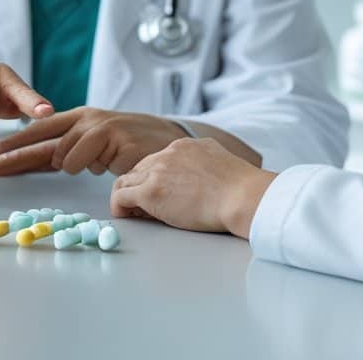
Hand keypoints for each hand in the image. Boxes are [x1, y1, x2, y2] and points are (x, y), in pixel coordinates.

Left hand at [0, 108, 187, 176]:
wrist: (172, 141)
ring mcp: (102, 127)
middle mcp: (87, 119)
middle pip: (43, 143)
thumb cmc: (131, 146)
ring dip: (77, 167)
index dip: (13, 145)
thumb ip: (68, 152)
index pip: (38, 131)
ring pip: (66, 158)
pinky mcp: (117, 139)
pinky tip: (117, 163)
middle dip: (17, 157)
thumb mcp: (96, 145)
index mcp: (79, 118)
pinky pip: (90, 164)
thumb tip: (35, 163)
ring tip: (103, 162)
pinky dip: (98, 169)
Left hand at [109, 138, 276, 237]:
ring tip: (133, 214)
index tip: (157, 195)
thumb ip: (204, 163)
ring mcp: (158, 171)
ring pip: (126, 180)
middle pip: (139, 169)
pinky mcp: (151, 191)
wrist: (244, 196)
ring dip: (127, 197)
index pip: (157, 161)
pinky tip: (124, 217)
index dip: (153, 179)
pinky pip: (121, 196)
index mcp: (184, 146)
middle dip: (138, 187)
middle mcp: (167, 154)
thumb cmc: (241, 189)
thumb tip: (201, 176)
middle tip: (141, 208)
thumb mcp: (220, 161)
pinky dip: (118, 207)